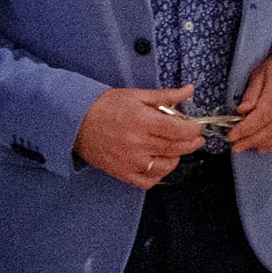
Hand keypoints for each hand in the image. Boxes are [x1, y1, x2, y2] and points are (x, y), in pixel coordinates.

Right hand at [77, 86, 199, 186]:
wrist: (76, 121)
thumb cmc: (105, 106)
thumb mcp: (136, 95)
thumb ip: (166, 96)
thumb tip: (189, 90)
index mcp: (143, 121)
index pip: (179, 130)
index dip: (193, 129)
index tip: (196, 127)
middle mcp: (138, 143)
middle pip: (176, 148)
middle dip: (191, 143)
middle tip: (195, 138)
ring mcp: (130, 161)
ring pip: (165, 166)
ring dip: (176, 158)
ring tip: (176, 149)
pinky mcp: (122, 172)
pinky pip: (148, 181)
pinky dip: (158, 175)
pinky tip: (160, 165)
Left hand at [226, 48, 271, 153]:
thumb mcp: (260, 72)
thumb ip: (251, 94)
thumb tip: (241, 112)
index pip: (263, 115)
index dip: (246, 128)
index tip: (232, 136)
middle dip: (252, 140)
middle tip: (237, 146)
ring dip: (265, 145)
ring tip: (249, 146)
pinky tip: (266, 146)